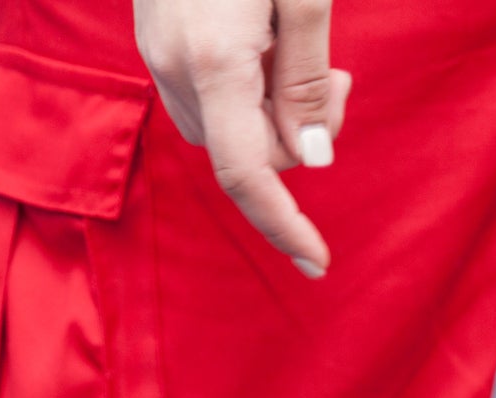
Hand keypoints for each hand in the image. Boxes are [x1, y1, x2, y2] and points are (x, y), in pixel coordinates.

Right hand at [136, 0, 350, 277]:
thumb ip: (306, 77)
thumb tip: (311, 159)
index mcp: (215, 59)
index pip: (247, 173)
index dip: (284, 224)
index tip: (319, 262)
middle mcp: (174, 64)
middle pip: (246, 154)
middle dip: (299, 140)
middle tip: (338, 80)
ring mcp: (156, 50)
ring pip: (228, 129)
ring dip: (276, 116)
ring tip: (310, 58)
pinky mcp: (157, 37)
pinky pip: (211, 97)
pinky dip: (251, 93)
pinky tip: (272, 44)